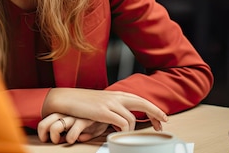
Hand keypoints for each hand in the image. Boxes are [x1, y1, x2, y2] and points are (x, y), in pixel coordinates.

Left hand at [37, 113, 108, 144]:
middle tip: (49, 140)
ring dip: (55, 136)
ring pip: (56, 126)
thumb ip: (72, 131)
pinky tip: (76, 140)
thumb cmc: (92, 119)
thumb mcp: (79, 123)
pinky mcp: (84, 120)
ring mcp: (74, 117)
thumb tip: (67, 139)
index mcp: (64, 113)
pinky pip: (74, 129)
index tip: (45, 138)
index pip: (46, 119)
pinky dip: (72, 136)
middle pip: (47, 122)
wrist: (108, 111)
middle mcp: (66, 114)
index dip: (43, 130)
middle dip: (44, 133)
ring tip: (59, 141)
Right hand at [42, 88, 167, 131]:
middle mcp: (116, 97)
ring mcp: (110, 103)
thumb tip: (125, 119)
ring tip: (125, 134)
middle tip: (162, 124)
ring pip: (131, 118)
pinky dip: (123, 130)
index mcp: (117, 94)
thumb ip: (114, 107)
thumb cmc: (83, 103)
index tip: (162, 118)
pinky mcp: (104, 112)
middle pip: (143, 103)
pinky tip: (117, 132)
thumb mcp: (102, 102)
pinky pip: (122, 123)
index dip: (154, 109)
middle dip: (155, 113)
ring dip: (131, 129)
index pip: (141, 99)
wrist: (66, 99)